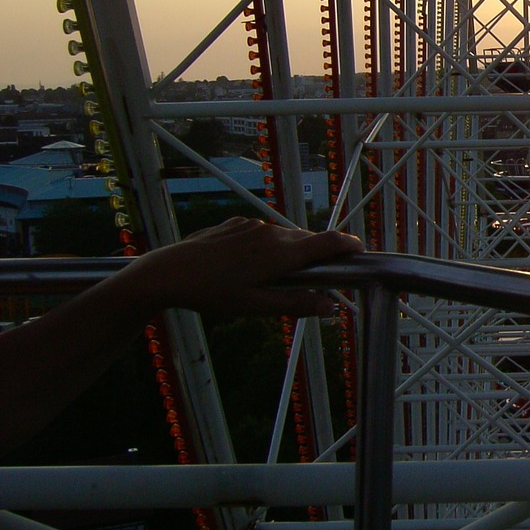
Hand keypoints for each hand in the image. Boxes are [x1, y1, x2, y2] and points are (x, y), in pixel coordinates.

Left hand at [119, 217, 363, 317]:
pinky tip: (247, 266)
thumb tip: (330, 306)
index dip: (350, 245)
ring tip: (274, 277)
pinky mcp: (236, 223)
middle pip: (308, 240)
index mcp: (281, 254)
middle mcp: (271, 233)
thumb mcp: (255, 306)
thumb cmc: (211, 293)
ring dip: (290, 253)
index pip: (329, 242)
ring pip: (285, 237)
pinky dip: (267, 246)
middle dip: (317, 256)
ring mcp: (252, 226)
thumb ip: (295, 304)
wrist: (167, 272)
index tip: (361, 252)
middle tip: (316, 279)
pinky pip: (263, 233)